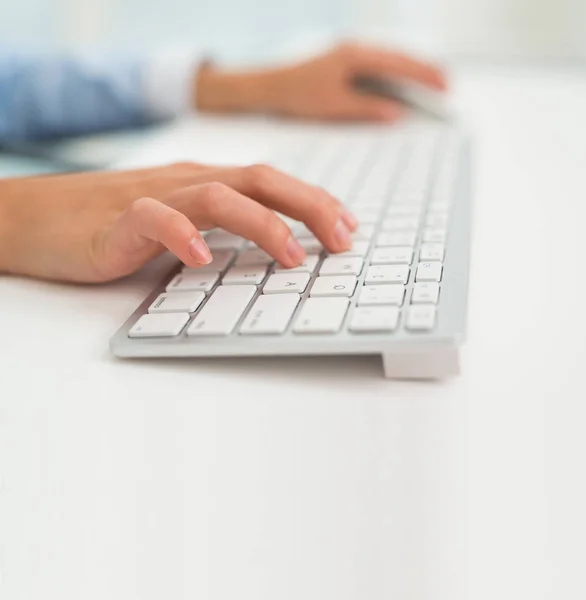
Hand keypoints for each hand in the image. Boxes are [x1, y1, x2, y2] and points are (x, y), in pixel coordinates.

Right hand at [0, 164, 356, 283]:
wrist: (40, 219)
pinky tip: (202, 260)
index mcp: (205, 182)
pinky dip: (182, 236)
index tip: (348, 226)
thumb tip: (272, 251)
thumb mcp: (181, 221)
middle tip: (342, 239)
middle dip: (309, 206)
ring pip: (217, 195)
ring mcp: (154, 198)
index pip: (271, 182)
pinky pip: (154, 219)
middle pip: (259, 180)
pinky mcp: (119, 221)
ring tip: (293, 257)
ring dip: (262, 225)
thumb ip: (220, 229)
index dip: (314, 199)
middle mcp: (187, 182)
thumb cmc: (115, 222)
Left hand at [195, 42, 446, 121]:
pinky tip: (400, 84)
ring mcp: (350, 52)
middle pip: (399, 56)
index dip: (424, 75)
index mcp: (356, 55)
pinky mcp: (344, 60)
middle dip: (424, 71)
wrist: (269, 86)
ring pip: (389, 58)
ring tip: (430, 84)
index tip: (445, 87)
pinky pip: (378, 63)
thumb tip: (398, 114)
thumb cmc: (298, 95)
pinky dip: (394, 72)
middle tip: (446, 86)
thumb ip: (368, 109)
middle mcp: (355, 48)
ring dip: (410, 70)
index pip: (400, 63)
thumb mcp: (335, 107)